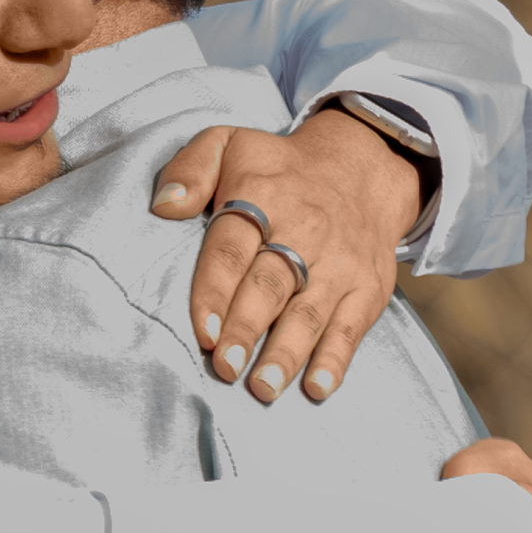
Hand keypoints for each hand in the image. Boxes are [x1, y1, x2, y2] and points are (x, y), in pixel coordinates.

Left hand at [150, 110, 426, 404]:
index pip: (232, 249)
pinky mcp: (367, 287)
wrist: (364, 168)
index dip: (215, 290)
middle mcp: (304, 231)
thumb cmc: (278, 169)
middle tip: (224, 366)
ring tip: (262, 388)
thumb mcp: (229, 144)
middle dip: (246, 328)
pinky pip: (352, 327)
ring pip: (310, 312)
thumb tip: (164, 206)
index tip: (201, 330)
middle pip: (270, 285)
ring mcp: (339, 264)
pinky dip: (335, 359)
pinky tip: (316, 388)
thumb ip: (191, 169)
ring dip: (287, 353)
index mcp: (262, 196)